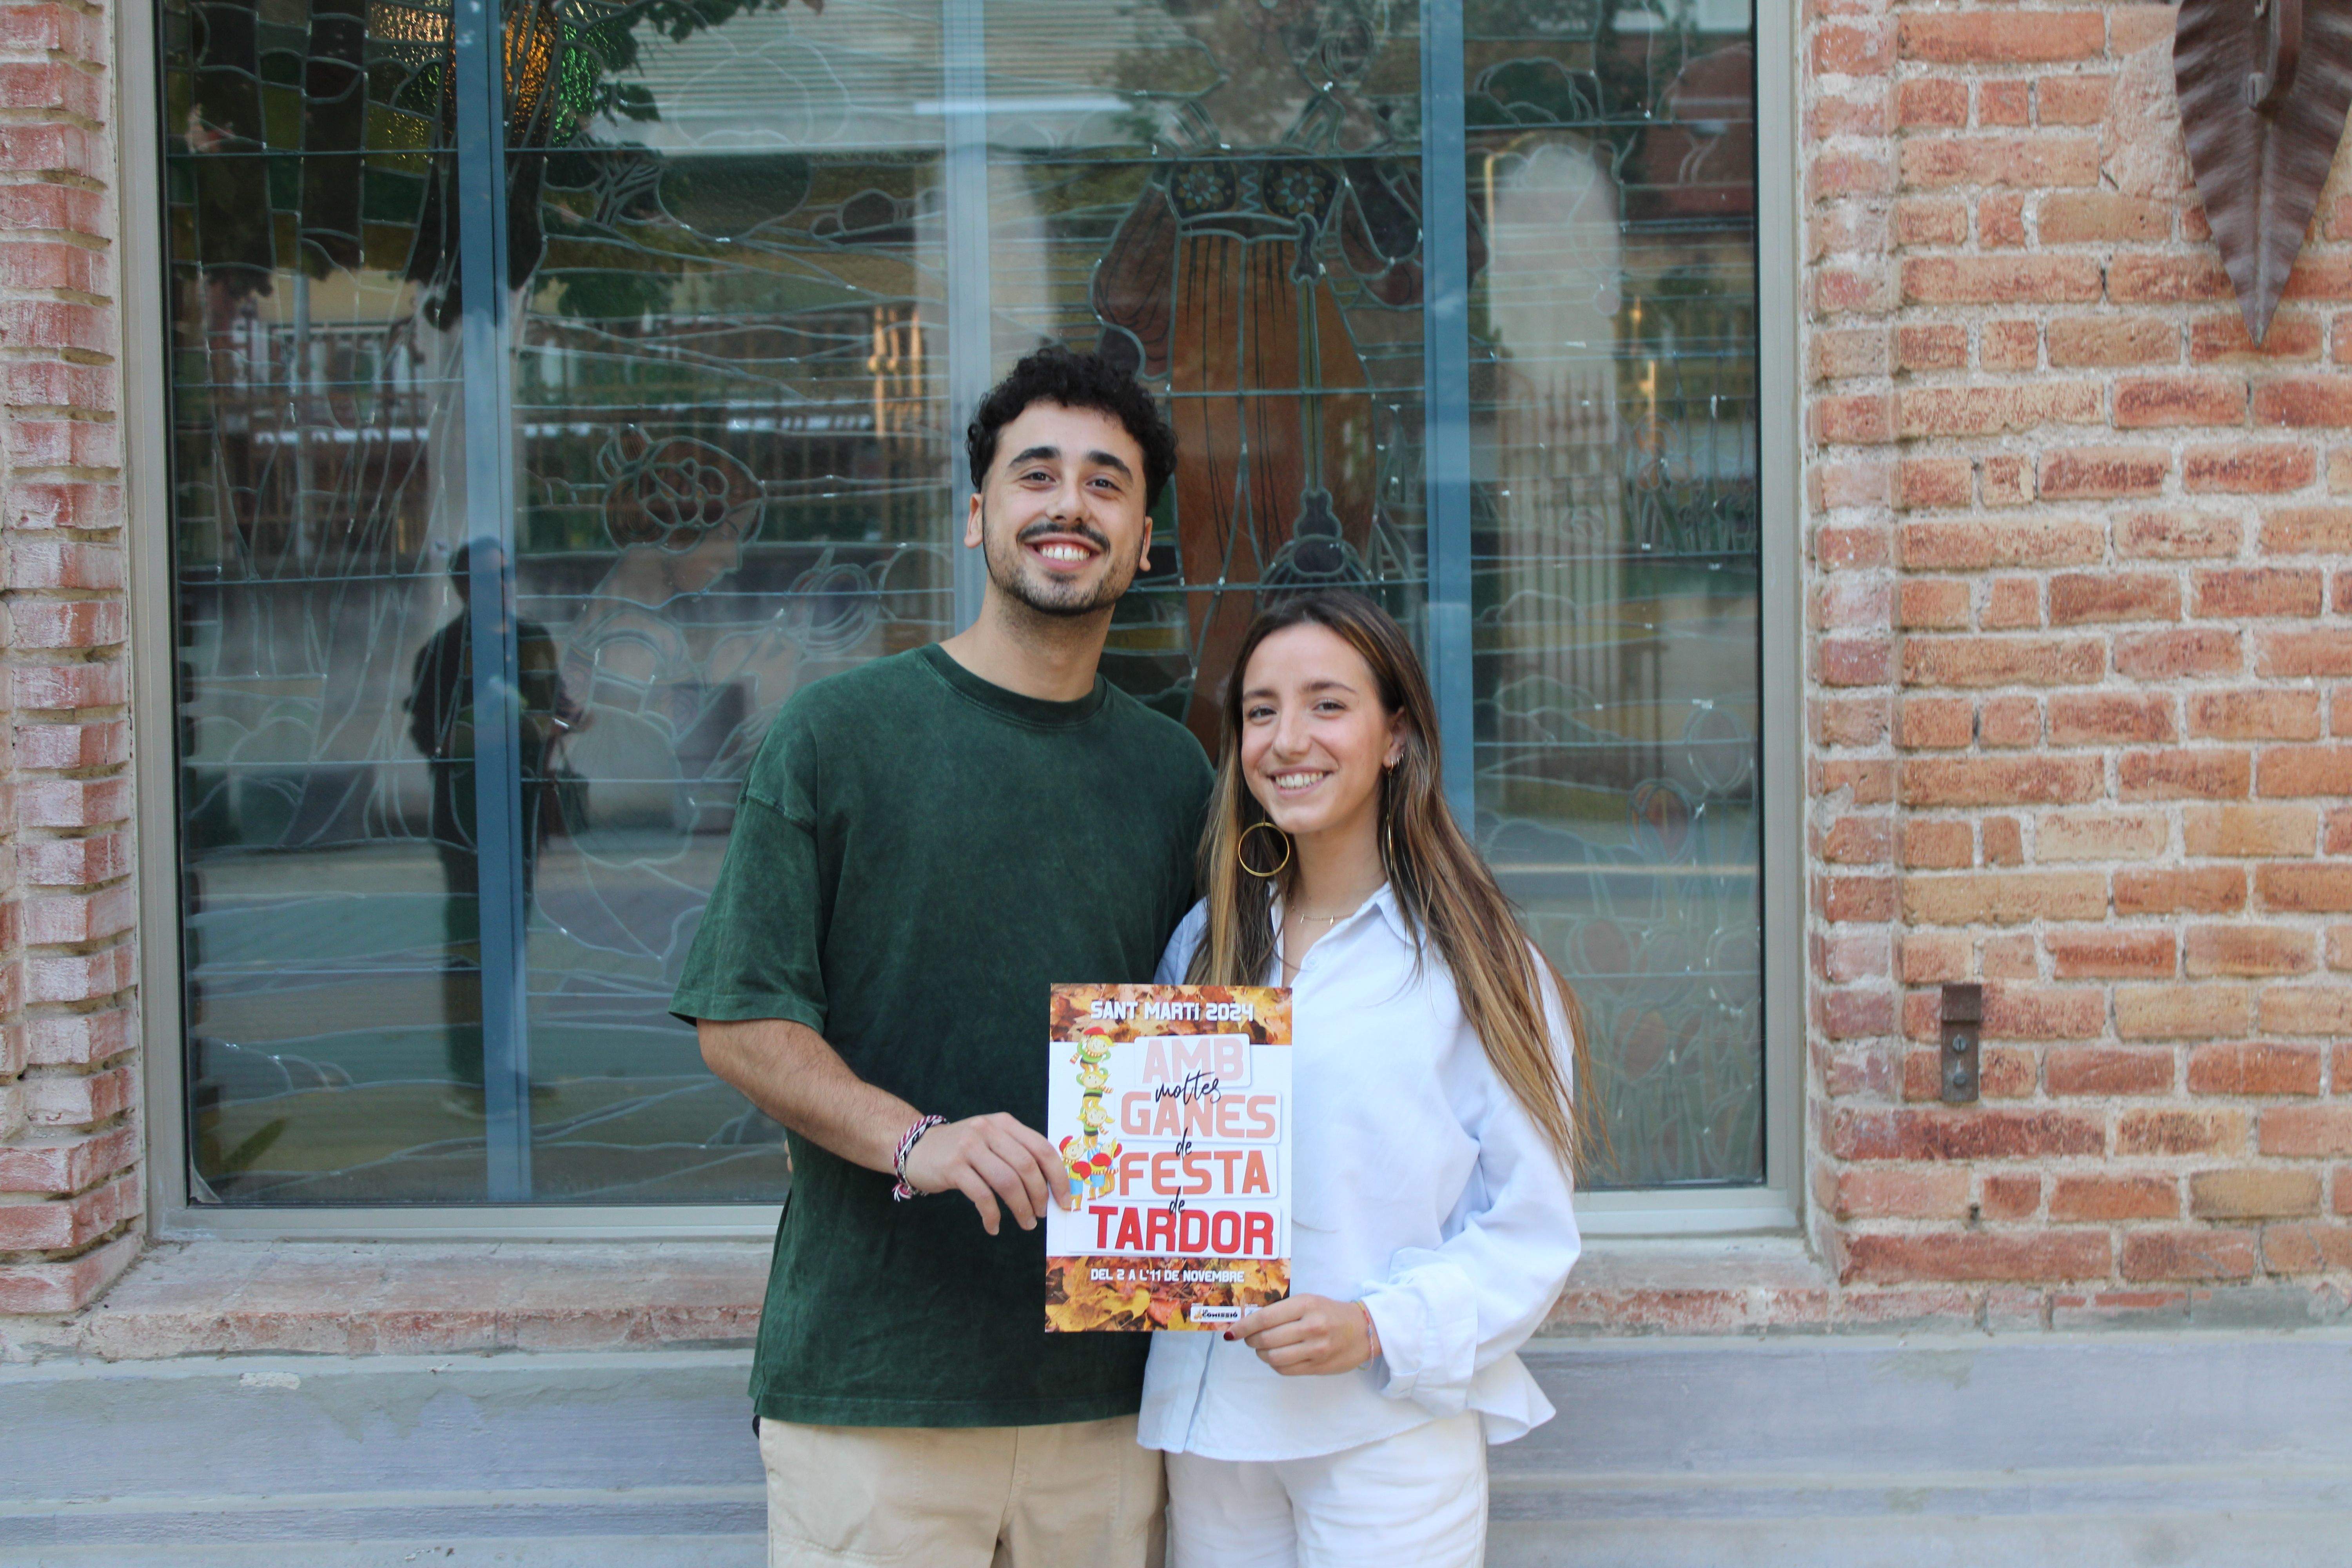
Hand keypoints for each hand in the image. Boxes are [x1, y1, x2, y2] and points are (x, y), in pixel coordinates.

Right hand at [900, 1112, 1075, 1235]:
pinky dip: (992, 1215)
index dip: (1058, 1177)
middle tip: (1041, 1215)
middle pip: (1027, 1167)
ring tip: (1025, 1223)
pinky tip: (993, 1226)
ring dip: (1021, 1208)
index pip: (1042, 1149)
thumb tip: (1050, 1188)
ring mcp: (969, 1147)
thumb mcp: (992, 1140)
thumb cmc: (963, 1150)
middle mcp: (989, 1130)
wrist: (917, 1148)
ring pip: (1007, 1182)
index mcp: (1005, 1123)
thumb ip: (1018, 1154)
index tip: (1065, 1201)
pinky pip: (982, 1196)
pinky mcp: (953, 1166)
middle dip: (1040, 1196)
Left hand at [1230, 1294, 1372, 1375]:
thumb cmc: (1331, 1312)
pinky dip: (1274, 1364)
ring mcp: (1316, 1349)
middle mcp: (1311, 1326)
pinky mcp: (1318, 1366)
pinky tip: (1277, 1357)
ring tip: (1263, 1349)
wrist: (1364, 1330)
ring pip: (1274, 1357)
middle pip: (1266, 1339)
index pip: (1265, 1318)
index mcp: (1306, 1304)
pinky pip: (1285, 1369)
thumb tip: (1250, 1322)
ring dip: (1261, 1354)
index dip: (1244, 1327)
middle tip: (1249, 1339)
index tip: (1231, 1332)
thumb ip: (1283, 1310)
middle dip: (1251, 1341)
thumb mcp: (1309, 1301)